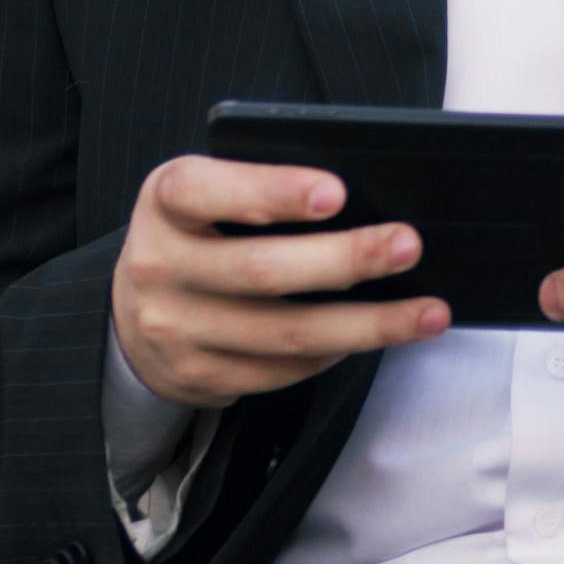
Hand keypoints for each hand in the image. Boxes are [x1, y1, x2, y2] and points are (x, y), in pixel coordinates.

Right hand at [111, 157, 449, 405]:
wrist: (134, 311)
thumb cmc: (199, 233)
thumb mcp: (207, 194)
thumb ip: (260, 187)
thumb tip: (364, 200)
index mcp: (165, 204)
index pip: (206, 191)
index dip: (272, 191)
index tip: (337, 192)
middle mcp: (159, 267)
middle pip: (261, 270)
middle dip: (345, 260)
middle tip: (408, 245)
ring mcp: (176, 329)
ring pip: (285, 333)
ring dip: (367, 324)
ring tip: (429, 311)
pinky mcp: (200, 377)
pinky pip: (283, 370)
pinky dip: (338, 352)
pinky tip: (378, 335)